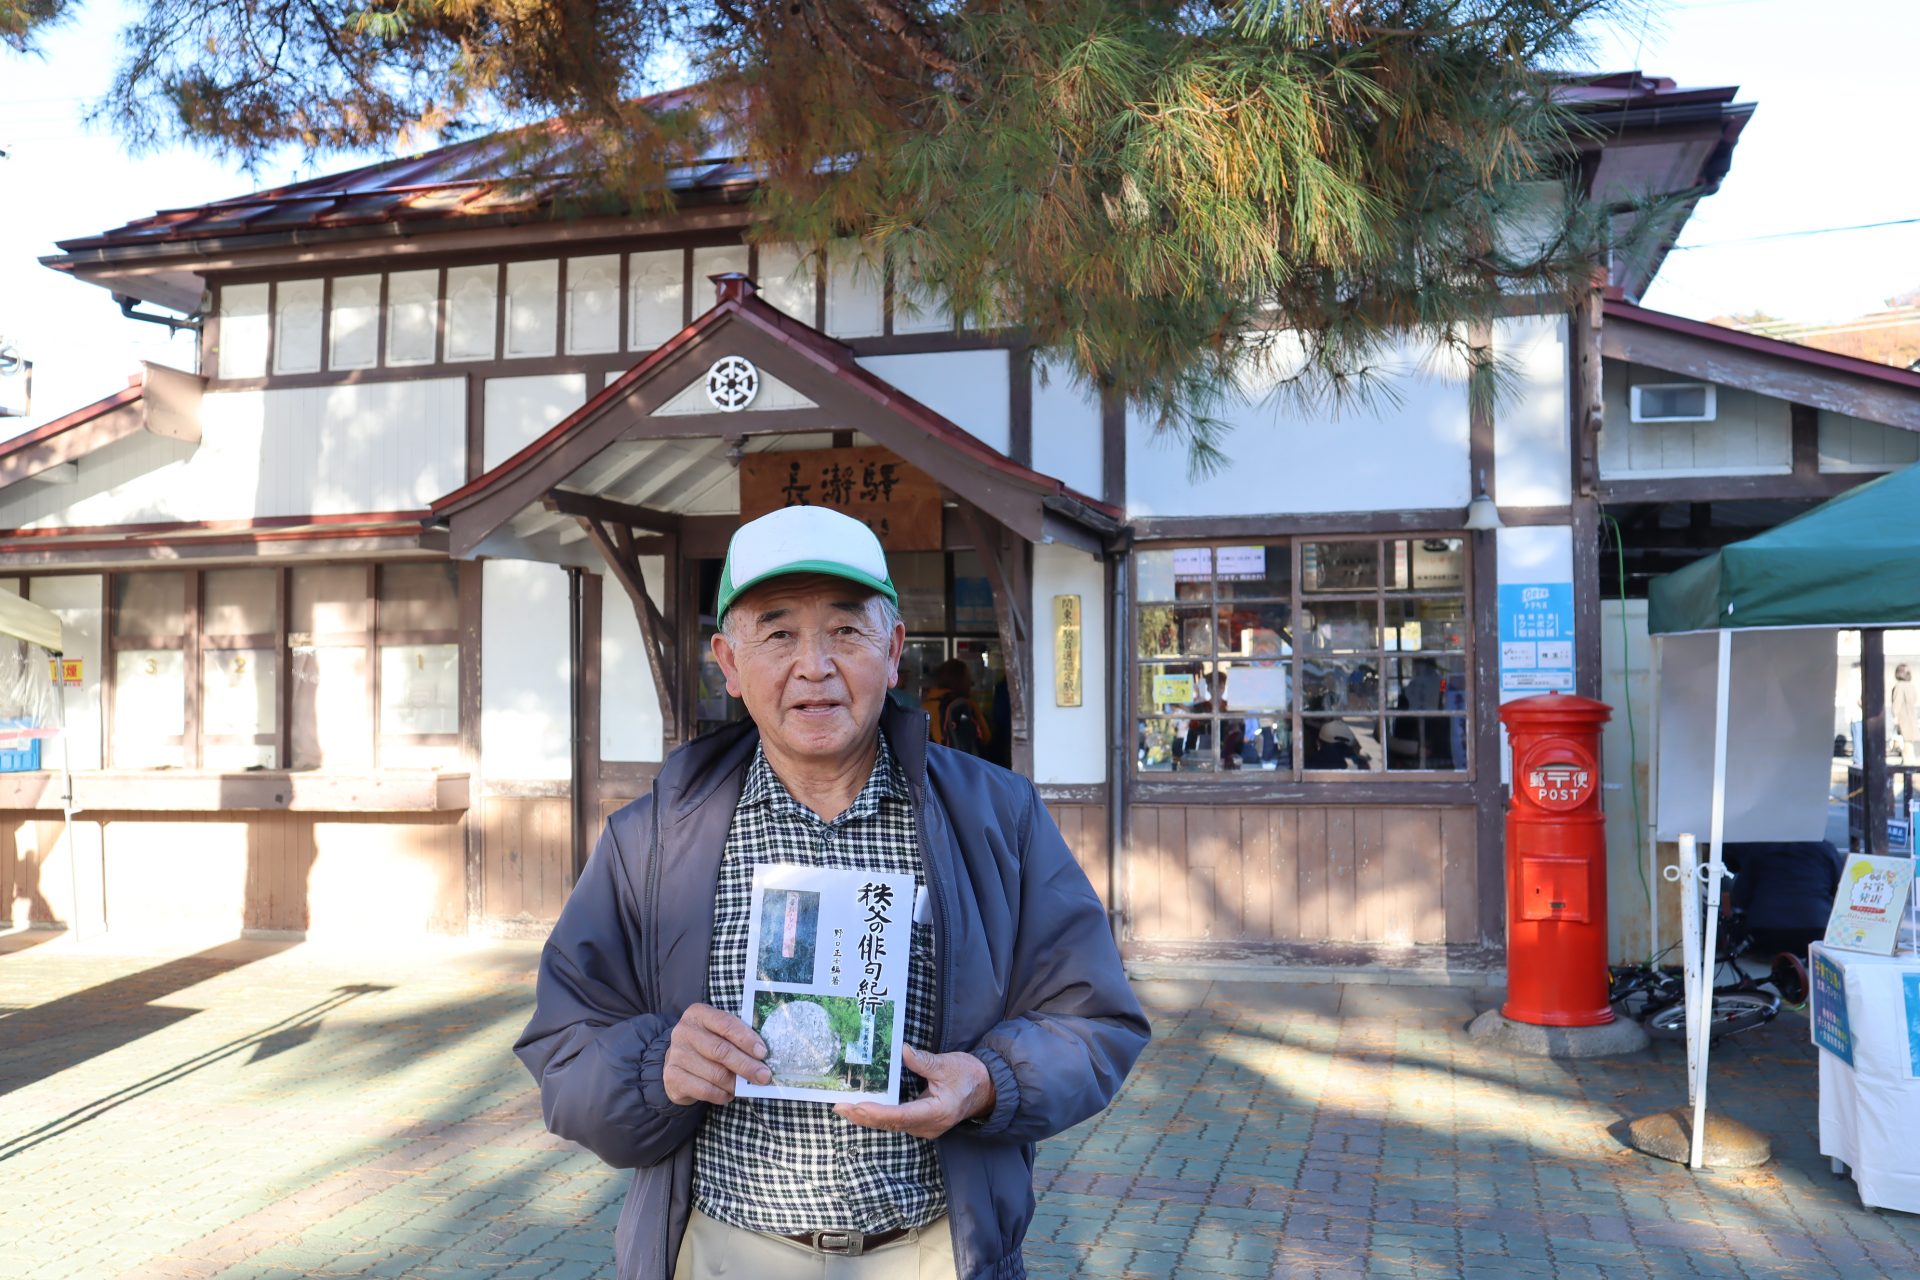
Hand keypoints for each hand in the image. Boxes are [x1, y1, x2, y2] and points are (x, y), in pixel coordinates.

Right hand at [663, 1003, 770, 1105]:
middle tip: (764, 1076)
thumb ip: (737, 1038)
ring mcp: (676, 1054)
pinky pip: (705, 1090)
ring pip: (715, 1073)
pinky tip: (728, 1094)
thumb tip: (762, 1057)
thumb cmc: (707, 1045)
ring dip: (735, 1083)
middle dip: (746, 1065)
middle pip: (721, 1051)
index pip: (726, 1024)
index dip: (746, 1039)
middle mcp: (684, 1031)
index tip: (763, 1053)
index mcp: (698, 1014)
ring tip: (745, 1087)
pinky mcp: (672, 1077)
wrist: (678, 1063)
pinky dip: (722, 1095)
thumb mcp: (719, 1033)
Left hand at [833, 1043, 994, 1139]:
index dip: (877, 1112)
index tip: (857, 1106)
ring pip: (891, 1125)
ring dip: (868, 1116)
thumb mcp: (949, 1064)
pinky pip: (896, 1121)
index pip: (901, 1115)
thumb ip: (924, 1061)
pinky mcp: (921, 1122)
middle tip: (840, 1105)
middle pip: (890, 1124)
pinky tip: (863, 1107)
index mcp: (937, 1112)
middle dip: (863, 1116)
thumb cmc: (970, 1076)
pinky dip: (878, 1114)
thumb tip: (901, 1050)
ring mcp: (924, 1127)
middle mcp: (928, 1126)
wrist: (987, 1090)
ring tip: (845, 1106)